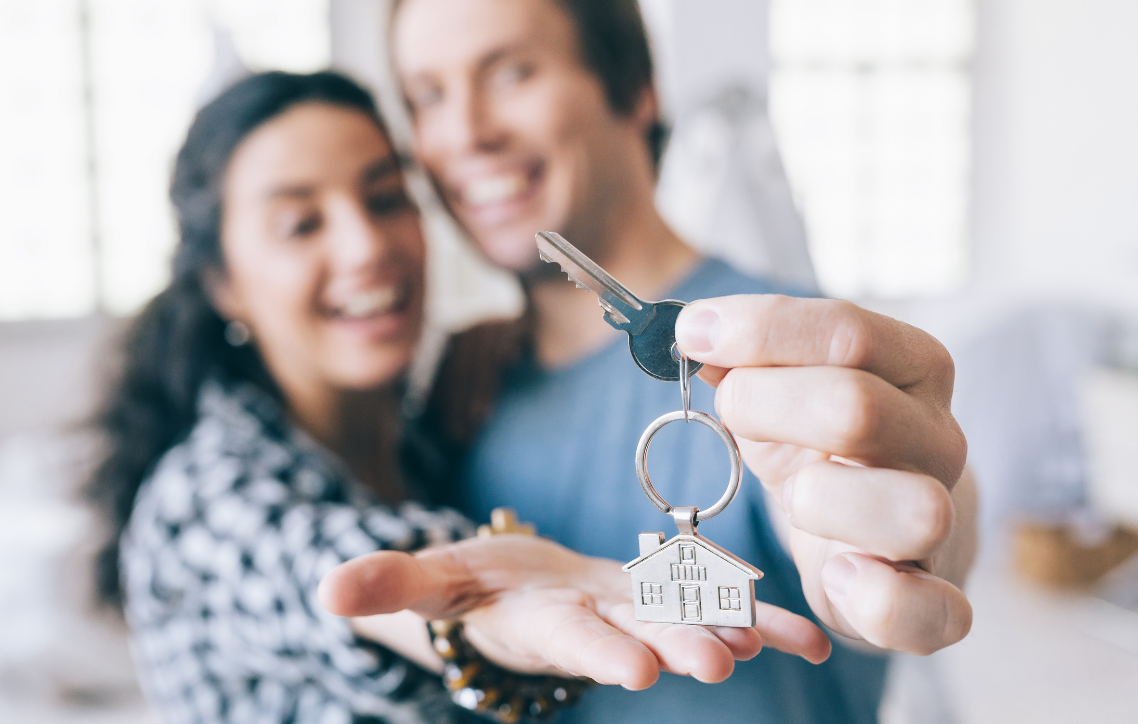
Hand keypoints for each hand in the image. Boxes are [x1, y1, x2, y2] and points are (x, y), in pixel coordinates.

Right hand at [319, 534, 830, 689]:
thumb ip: (389, 586)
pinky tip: (809, 633)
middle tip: (717, 662)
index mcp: (542, 621)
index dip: (598, 650)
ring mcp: (639, 612)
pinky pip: (720, 605)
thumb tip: (325, 591)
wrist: (526, 594)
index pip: (568, 638)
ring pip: (688, 618)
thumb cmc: (476, 587)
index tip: (634, 670)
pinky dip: (763, 618)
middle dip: (676, 646)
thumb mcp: (431, 582)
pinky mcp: (667, 597)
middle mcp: (599, 624)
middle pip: (639, 634)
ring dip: (730, 628)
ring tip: (772, 638)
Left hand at [676, 295, 975, 654]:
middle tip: (730, 410)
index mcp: (913, 368)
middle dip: (767, 405)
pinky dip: (878, 600)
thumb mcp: (786, 390)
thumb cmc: (824, 448)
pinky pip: (933, 613)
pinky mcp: (937, 600)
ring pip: (911, 509)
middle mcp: (939, 438)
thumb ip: (748, 358)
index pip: (849, 333)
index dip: (760, 330)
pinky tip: (838, 574)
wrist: (878, 530)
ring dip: (822, 501)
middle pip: (858, 408)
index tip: (690, 334)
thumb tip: (695, 331)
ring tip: (795, 497)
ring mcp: (946, 521)